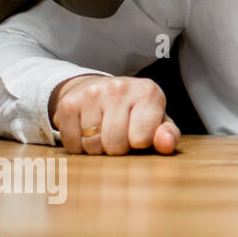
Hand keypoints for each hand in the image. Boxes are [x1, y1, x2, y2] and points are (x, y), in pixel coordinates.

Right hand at [49, 75, 179, 155]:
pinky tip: (87, 131)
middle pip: (115, 145)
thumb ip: (169, 135)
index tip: (139, 134)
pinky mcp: (68, 103)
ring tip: (104, 133)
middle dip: (118, 149)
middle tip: (119, 135)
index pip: (142, 138)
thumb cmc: (136, 112)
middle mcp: (120, 88)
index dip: (139, 143)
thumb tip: (166, 144)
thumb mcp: (158, 121)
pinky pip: (72, 143)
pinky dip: (79, 146)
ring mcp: (92, 93)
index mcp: (148, 92)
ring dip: (98, 149)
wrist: (99, 89)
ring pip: (92, 145)